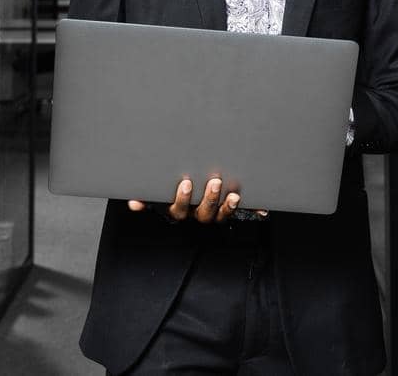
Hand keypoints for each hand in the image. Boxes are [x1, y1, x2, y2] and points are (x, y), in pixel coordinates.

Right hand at [126, 177, 249, 222]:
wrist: (187, 187)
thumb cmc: (169, 191)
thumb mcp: (158, 195)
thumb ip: (146, 198)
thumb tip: (132, 202)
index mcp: (179, 209)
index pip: (179, 209)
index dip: (183, 200)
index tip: (186, 184)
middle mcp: (196, 214)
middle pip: (203, 213)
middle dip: (210, 199)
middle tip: (214, 182)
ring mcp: (214, 214)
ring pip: (222, 215)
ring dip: (229, 206)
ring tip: (234, 194)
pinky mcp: (230, 211)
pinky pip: (243, 214)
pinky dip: (254, 211)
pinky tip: (264, 209)